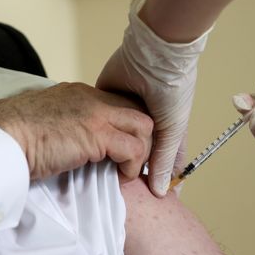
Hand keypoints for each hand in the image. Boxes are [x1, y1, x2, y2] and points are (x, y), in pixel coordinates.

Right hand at [0, 82, 152, 179]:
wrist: (1, 137)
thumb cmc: (14, 135)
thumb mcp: (46, 121)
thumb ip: (65, 124)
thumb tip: (72, 143)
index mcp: (78, 93)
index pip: (119, 103)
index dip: (126, 126)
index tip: (123, 149)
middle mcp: (91, 97)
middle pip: (137, 110)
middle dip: (142, 137)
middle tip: (131, 161)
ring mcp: (96, 113)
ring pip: (143, 126)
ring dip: (141, 151)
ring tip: (127, 170)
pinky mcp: (97, 134)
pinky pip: (134, 148)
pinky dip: (133, 166)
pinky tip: (121, 176)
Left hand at [97, 0, 210, 196]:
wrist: (153, 54)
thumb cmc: (171, 90)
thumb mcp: (172, 128)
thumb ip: (162, 159)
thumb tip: (159, 191)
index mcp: (165, 126)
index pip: (162, 159)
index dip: (157, 178)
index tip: (150, 200)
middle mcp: (144, 119)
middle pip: (134, 151)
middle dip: (128, 167)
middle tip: (119, 189)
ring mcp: (123, 108)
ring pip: (112, 137)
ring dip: (107, 151)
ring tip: (98, 174)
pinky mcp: (104, 97)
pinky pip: (96, 119)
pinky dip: (91, 131)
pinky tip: (83, 148)